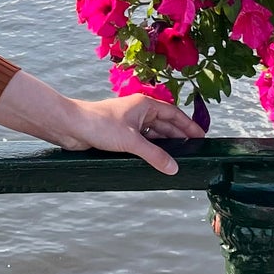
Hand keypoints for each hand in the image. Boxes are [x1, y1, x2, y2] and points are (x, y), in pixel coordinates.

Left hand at [59, 93, 206, 173]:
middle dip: (178, 137)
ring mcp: (129, 123)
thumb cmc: (99, 124)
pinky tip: (155, 161)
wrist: (71, 126)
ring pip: (153, 134)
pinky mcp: (119, 134)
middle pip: (165, 124)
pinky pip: (141, 142)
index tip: (201, 137)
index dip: (188, 125)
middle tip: (193, 152)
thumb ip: (154, 155)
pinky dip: (150, 150)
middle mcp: (139, 112)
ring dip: (164, 145)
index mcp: (145, 105)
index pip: (174, 114)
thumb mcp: (131, 141)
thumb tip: (174, 168)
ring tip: (178, 159)